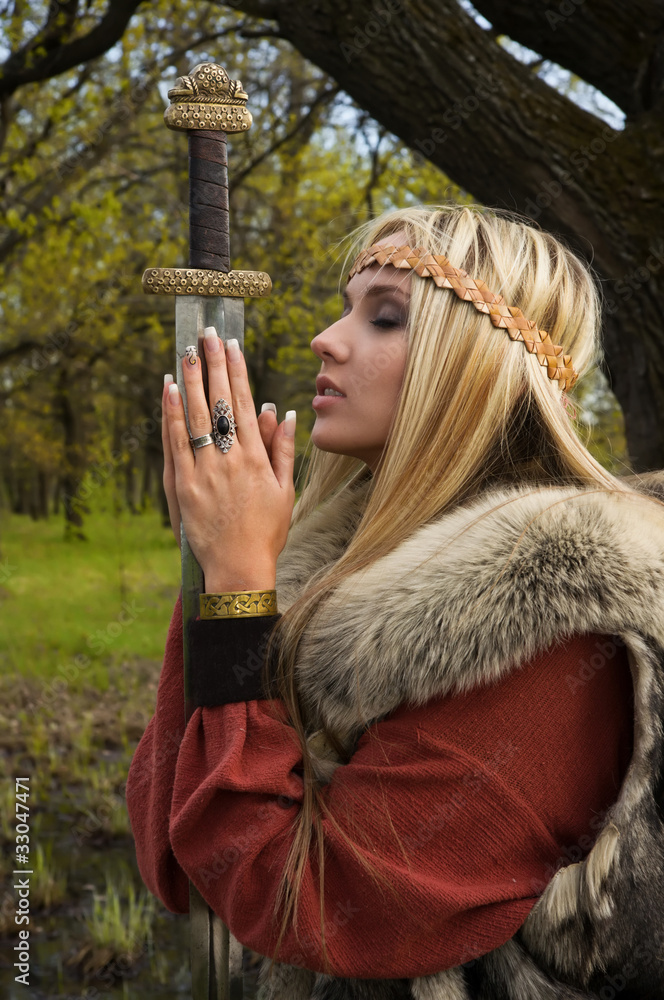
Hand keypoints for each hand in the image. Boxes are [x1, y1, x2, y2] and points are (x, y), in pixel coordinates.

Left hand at [161, 328, 295, 586]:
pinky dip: (171, 414)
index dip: (235, 372)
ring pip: (194, 417)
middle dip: (210, 365)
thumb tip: (282, 411)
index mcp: (256, 458)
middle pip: (217, 402)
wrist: (238, 567)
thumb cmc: (266, 532)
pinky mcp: (183, 485)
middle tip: (204, 335)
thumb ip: (282, 449)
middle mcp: (229, 459)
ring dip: (189, 381)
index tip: (230, 345)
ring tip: (186, 352)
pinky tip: (168, 390)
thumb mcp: (285, 491)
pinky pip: (175, 443)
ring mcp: (204, 471)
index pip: (242, 404)